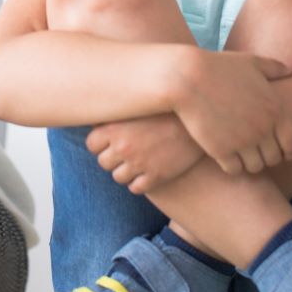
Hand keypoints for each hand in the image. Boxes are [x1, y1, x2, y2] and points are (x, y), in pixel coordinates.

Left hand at [87, 113, 203, 194]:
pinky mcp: (156, 177)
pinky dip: (140, 182)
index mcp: (115, 128)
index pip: (91, 144)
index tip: (111, 137)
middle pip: (103, 162)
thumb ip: (116, 109)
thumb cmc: (167, 108)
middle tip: (128, 148)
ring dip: (126, 171)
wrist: (199, 120)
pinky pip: (136, 188)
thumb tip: (95, 105)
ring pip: (118, 177)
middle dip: (113, 157)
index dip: (101, 142)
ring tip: (138, 159)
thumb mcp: (139, 104)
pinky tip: (148, 170)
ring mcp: (139, 164)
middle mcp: (124, 147)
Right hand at [172, 50, 291, 174]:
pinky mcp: (221, 150)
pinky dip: (231, 165)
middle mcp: (262, 129)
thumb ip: (273, 67)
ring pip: (255, 167)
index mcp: (274, 110)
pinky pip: (234, 170)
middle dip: (266, 157)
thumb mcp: (250, 62)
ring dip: (249, 163)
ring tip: (239, 154)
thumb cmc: (218, 66)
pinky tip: (224, 154)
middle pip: (274, 159)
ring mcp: (242, 142)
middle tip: (254, 150)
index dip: (287, 151)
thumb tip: (290, 70)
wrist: (187, 77)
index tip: (276, 148)